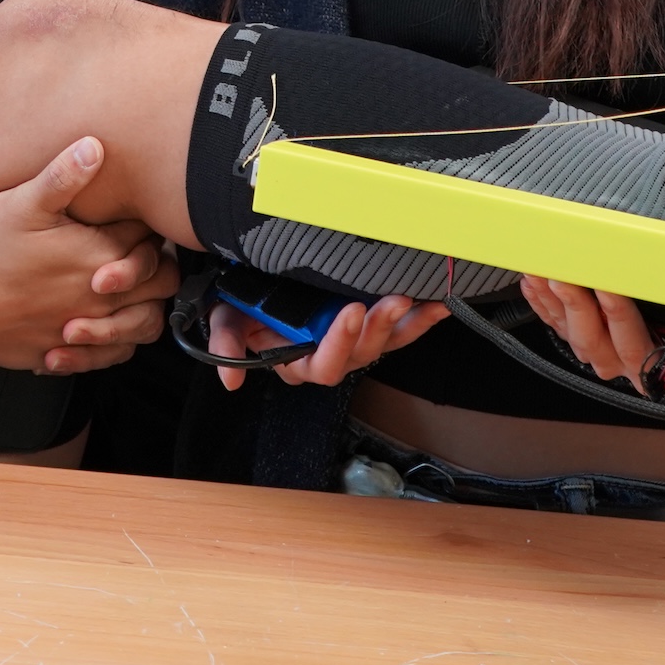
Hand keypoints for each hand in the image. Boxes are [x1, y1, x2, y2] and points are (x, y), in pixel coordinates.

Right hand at [0, 137, 171, 372]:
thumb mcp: (22, 204)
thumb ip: (63, 176)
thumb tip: (95, 147)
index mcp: (98, 255)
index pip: (149, 238)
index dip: (147, 225)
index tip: (134, 217)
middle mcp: (100, 296)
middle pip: (160, 280)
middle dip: (157, 264)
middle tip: (140, 249)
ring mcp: (86, 328)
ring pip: (146, 323)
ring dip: (147, 305)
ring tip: (133, 289)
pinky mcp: (67, 351)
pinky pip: (114, 355)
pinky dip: (118, 342)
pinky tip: (104, 324)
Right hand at [207, 294, 445, 391]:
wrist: (256, 283)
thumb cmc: (243, 303)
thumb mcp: (227, 318)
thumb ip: (227, 343)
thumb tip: (230, 382)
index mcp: (297, 359)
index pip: (322, 363)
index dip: (339, 342)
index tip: (351, 312)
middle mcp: (330, 355)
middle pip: (361, 353)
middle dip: (380, 328)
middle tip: (394, 300)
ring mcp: (354, 341)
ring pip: (385, 342)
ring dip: (406, 324)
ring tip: (420, 301)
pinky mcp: (372, 325)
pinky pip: (401, 330)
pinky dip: (420, 319)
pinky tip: (438, 304)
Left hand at [520, 279, 664, 405]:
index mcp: (660, 367)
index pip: (634, 344)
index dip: (618, 314)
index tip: (608, 284)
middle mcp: (627, 367)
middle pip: (594, 340)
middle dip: (576, 304)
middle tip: (562, 273)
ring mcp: (605, 357)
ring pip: (573, 335)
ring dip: (554, 303)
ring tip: (539, 272)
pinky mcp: (588, 344)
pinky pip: (560, 329)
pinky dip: (544, 306)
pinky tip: (532, 284)